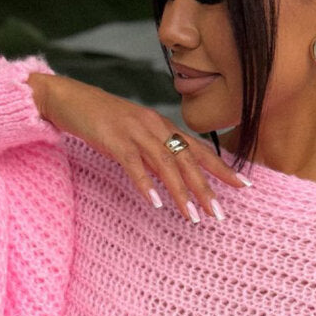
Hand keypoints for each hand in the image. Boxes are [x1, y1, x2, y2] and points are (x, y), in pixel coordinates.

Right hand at [26, 71, 247, 222]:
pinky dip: (146, 184)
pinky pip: (133, 164)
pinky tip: (155, 204)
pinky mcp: (114, 139)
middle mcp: (155, 127)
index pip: (200, 149)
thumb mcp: (137, 135)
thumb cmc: (104, 120)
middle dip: (206, 188)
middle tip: (220, 214)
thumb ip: (156, 153)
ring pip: (166, 164)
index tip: (244, 185)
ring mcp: (135, 131)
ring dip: (182, 193)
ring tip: (194, 218)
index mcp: (163, 127)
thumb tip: (176, 177)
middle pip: (188, 160)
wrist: (70, 98)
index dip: (222, 167)